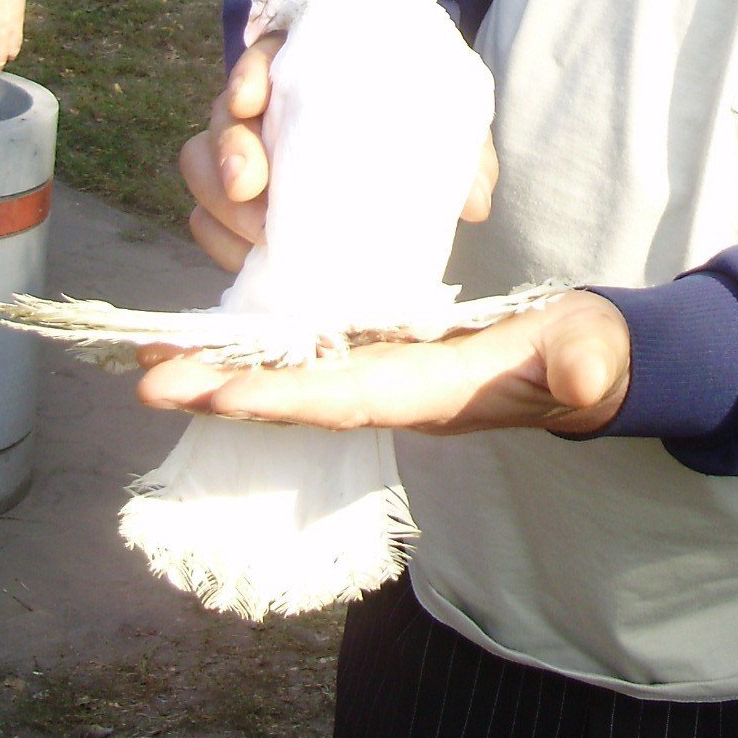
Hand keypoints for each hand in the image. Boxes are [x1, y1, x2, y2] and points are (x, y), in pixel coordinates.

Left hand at [137, 288, 630, 437]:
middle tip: (147, 378)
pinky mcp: (382, 356)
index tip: (219, 392)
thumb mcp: (591, 351)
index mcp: (433, 394)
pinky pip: (307, 358)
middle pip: (297, 397)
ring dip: (225, 371)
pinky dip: (258, 351)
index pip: (347, 398)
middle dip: (224, 389)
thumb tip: (581, 376)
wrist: (589, 364)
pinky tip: (215, 339)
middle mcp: (394, 395)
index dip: (283, 396)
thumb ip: (583, 363)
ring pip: (292, 378)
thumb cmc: (588, 354)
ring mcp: (384, 379)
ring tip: (155, 357)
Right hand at [179, 38, 501, 273]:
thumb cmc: (414, 122)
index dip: (247, 74)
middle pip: (222, 117)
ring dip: (219, 202)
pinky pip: (204, 215)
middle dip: (227, 150)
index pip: (262, 56)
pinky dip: (219, 238)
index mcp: (307, 67)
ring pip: (201, 165)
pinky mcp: (236, 202)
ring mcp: (243, 152)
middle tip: (249, 184)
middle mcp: (265, 106)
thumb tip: (475, 204)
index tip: (251, 99)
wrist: (398, 148)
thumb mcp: (444, 125)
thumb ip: (464, 154)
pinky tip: (248, 259)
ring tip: (258, 234)